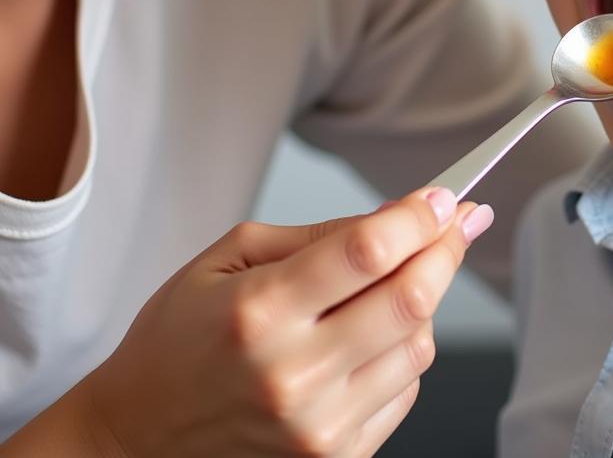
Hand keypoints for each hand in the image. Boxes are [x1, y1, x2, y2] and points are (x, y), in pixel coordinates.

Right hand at [79, 188, 491, 456]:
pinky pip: (406, 391)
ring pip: (420, 346)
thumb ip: (315, 236)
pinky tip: (377, 334)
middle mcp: (292, 374)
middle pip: (411, 298)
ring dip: (427, 300)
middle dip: (447, 248)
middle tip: (457, 221)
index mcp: (259, 310)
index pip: (366, 251)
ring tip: (402, 279)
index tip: (441, 197)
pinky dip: (407, 351)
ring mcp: (317, 427)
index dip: (417, 217)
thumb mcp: (228, 258)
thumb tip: (393, 219)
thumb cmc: (176, 343)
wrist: (136, 442)